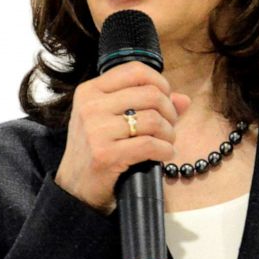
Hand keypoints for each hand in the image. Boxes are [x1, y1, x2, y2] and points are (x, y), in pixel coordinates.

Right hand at [55, 61, 189, 211]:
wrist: (75, 188)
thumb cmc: (97, 149)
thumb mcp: (113, 120)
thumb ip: (147, 105)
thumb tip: (183, 99)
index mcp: (90, 91)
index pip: (135, 70)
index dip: (160, 83)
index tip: (166, 99)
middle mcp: (90, 106)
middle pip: (150, 94)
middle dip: (169, 111)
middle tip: (170, 126)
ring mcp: (96, 130)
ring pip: (154, 120)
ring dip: (169, 134)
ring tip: (167, 142)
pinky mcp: (105, 154)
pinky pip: (150, 145)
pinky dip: (165, 150)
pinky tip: (165, 154)